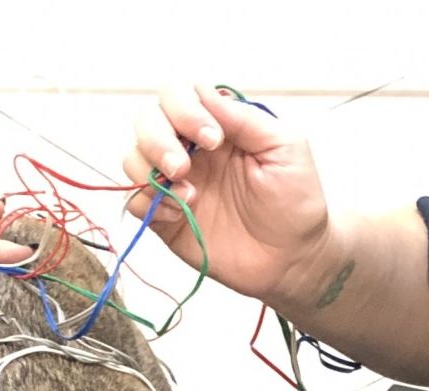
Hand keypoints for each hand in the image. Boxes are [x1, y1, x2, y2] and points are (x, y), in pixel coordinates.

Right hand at [124, 83, 334, 304]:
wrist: (292, 259)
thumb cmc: (295, 201)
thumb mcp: (284, 148)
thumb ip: (245, 119)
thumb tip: (204, 93)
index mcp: (217, 125)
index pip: (179, 95)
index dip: (185, 109)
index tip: (214, 140)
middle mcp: (190, 149)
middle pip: (147, 121)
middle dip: (158, 139)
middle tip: (185, 167)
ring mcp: (176, 184)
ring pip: (133, 158)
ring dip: (150, 171)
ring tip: (188, 195)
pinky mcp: (166, 220)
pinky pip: (135, 202)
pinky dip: (148, 204)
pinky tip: (178, 215)